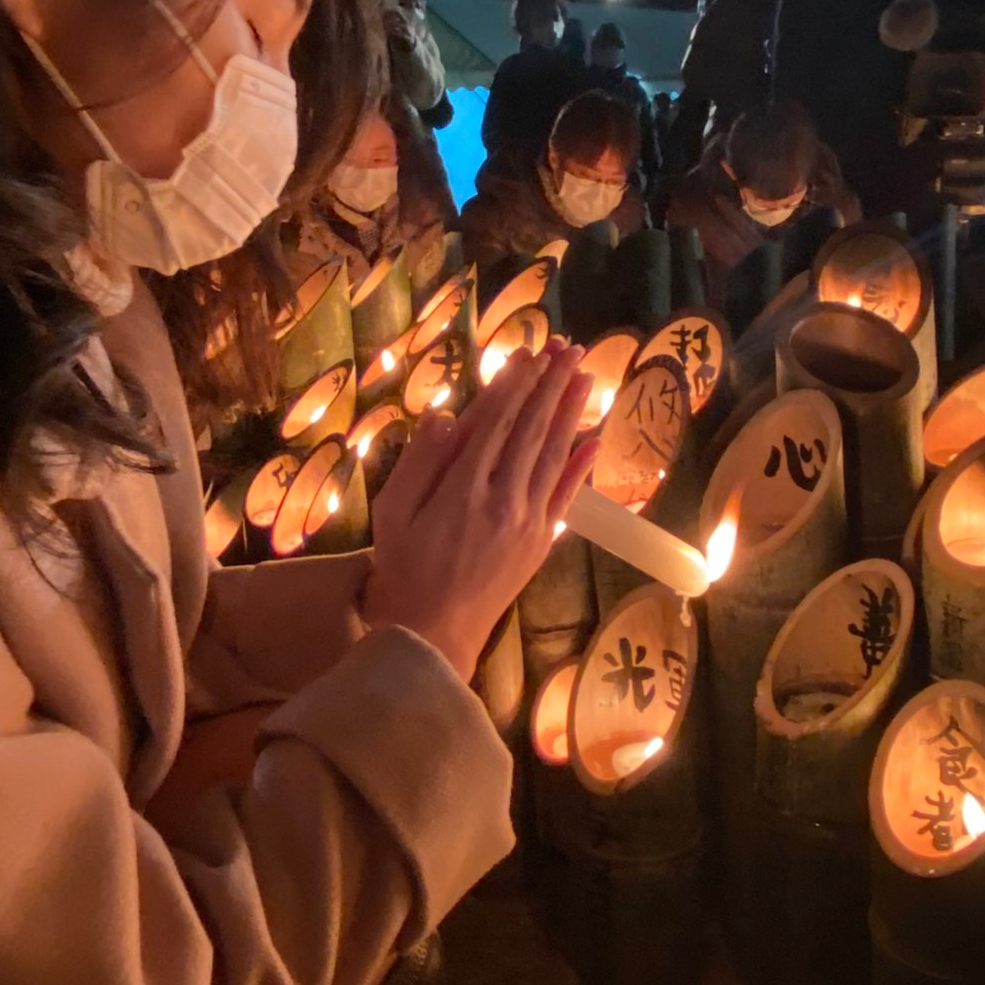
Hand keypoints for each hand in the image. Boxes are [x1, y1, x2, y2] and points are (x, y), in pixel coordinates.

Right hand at [362, 343, 595, 679]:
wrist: (432, 637)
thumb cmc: (402, 571)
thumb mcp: (392, 514)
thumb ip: (419, 463)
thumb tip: (446, 415)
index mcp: (463, 488)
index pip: (496, 421)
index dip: (515, 383)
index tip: (530, 352)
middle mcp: (503, 499)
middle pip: (532, 429)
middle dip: (551, 385)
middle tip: (569, 348)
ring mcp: (527, 522)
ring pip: (554, 455)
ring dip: (570, 412)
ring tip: (585, 375)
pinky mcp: (540, 544)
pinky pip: (566, 497)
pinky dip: (580, 467)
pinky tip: (592, 440)